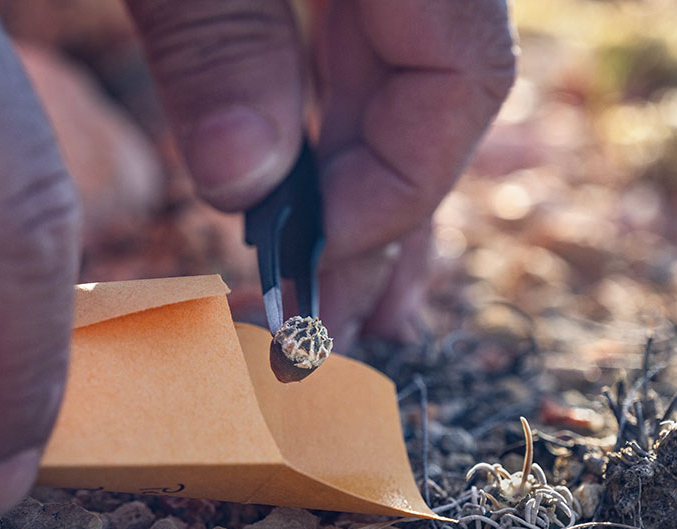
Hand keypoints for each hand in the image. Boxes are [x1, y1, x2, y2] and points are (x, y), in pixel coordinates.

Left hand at [126, 0, 515, 347]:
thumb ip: (214, 44)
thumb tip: (241, 187)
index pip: (462, 77)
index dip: (400, 187)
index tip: (310, 263)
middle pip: (427, 108)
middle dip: (375, 230)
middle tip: (327, 335)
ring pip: (390, 98)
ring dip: (359, 200)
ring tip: (338, 303)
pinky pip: (345, 73)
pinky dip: (325, 145)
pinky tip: (309, 205)